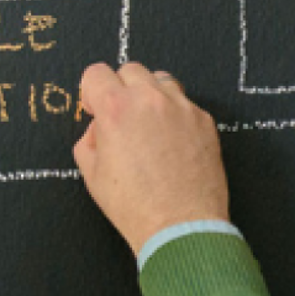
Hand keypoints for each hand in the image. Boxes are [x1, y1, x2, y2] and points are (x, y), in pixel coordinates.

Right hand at [74, 62, 228, 256]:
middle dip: (122, 88)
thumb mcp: (91, 172)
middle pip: (131, 69)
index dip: (92, 92)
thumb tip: (101, 127)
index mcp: (116, 108)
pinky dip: (176, 115)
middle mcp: (150, 99)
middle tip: (123, 117)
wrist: (180, 225)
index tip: (96, 109)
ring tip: (150, 126)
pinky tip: (174, 143)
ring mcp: (182, 107)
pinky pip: (186, 104)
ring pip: (162, 80)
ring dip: (151, 95)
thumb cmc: (133, 205)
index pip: (96, 73)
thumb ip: (90, 138)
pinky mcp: (205, 121)